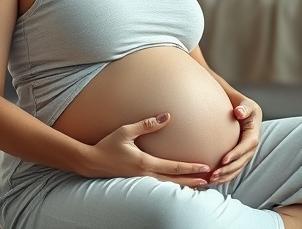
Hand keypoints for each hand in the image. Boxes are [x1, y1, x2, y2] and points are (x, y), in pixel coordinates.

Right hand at [81, 113, 211, 187]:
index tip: (205, 167)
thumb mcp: (126, 131)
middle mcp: (145, 175)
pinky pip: (159, 185)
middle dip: (193, 181)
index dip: (191, 168)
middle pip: (175, 181)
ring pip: (168, 186)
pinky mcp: (137, 181)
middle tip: (210, 180)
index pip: (174, 167)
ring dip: (184, 185)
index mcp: (145, 162)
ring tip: (199, 184)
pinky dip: (171, 185)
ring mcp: (141, 180)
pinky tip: (178, 183)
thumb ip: (146, 124)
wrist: (91, 162)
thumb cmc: (107, 145)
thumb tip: (166, 116)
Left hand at [210, 98, 261, 184]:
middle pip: (241, 162)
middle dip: (229, 170)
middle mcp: (251, 147)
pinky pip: (233, 169)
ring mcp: (246, 154)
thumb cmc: (243, 107)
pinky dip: (224, 176)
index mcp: (253, 134)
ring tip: (211, 180)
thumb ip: (244, 108)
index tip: (223, 160)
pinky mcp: (239, 157)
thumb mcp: (247, 105)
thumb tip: (239, 113)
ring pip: (237, 169)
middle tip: (214, 174)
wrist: (242, 111)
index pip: (246, 146)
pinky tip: (213, 180)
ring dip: (225, 176)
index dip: (236, 154)